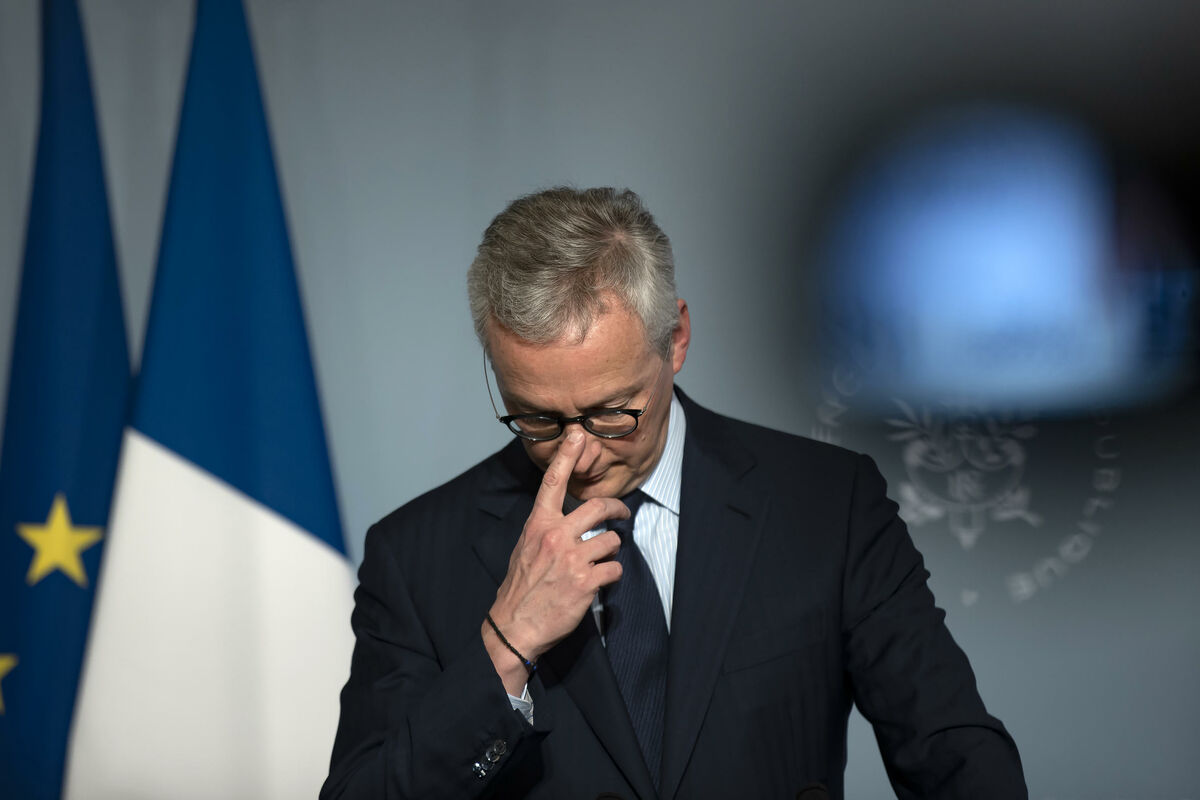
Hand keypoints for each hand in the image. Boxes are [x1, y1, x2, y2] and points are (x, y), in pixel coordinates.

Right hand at [483, 429, 625, 694]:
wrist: (515, 626)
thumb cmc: (520, 587)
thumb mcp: (525, 548)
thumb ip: (547, 530)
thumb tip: (569, 522)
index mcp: (538, 525)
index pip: (553, 483)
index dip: (567, 456)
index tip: (578, 435)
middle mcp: (556, 537)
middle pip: (598, 507)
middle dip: (617, 509)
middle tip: (623, 515)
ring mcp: (572, 559)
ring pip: (611, 541)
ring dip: (610, 552)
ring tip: (598, 563)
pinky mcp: (586, 582)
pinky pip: (614, 569)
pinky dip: (611, 576)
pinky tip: (598, 583)